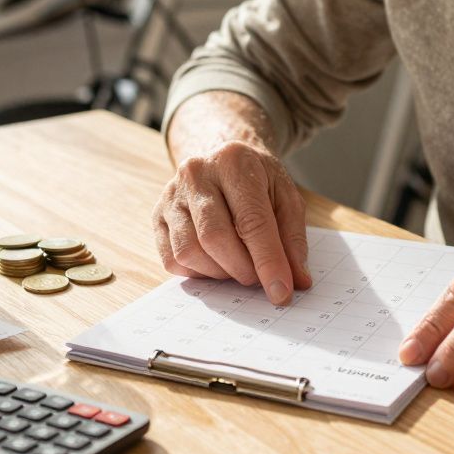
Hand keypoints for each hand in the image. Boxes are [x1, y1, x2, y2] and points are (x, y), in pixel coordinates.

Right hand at [152, 140, 312, 303]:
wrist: (223, 160)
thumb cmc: (258, 181)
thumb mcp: (286, 197)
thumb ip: (293, 238)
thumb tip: (297, 281)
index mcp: (234, 162)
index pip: (251, 221)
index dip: (268, 262)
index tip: (282, 292)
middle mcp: (196, 174)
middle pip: (215, 237)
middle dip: (242, 269)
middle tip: (258, 278)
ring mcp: (171, 195)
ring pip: (189, 252)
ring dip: (219, 273)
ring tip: (237, 266)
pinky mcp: (157, 215)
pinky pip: (172, 259)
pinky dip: (197, 272)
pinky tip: (215, 262)